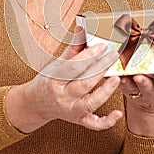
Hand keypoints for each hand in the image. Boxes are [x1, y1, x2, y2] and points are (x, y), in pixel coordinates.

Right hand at [5, 27, 122, 132]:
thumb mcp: (55, 64)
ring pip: (89, 104)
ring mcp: (71, 111)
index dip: (88, 56)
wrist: (35, 105)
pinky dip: (107, 121)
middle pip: (83, 84)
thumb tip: (82, 28)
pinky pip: (93, 124)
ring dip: (104, 92)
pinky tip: (118, 114)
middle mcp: (62, 97)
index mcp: (53, 80)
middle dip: (100, 69)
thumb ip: (72, 49)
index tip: (102, 46)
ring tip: (116, 79)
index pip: (73, 67)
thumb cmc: (47, 81)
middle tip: (114, 56)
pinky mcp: (78, 120)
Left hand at [119, 71, 153, 135]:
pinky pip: (120, 85)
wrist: (152, 101)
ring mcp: (138, 91)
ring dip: (127, 81)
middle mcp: (152, 91)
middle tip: (140, 77)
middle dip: (145, 83)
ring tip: (123, 75)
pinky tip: (113, 74)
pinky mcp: (126, 89)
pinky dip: (116, 80)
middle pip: (148, 88)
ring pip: (132, 87)